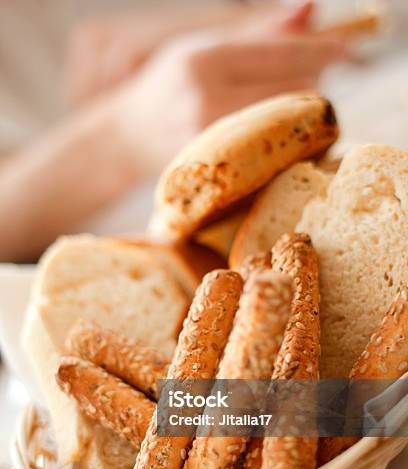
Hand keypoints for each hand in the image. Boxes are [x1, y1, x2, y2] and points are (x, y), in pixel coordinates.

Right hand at [116, 8, 345, 173]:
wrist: (127, 139)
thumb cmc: (169, 86)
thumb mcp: (204, 48)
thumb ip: (257, 33)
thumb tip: (310, 9)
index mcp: (203, 61)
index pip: (279, 53)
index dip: (319, 49)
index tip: (346, 48)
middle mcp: (206, 101)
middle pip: (291, 90)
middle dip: (311, 80)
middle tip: (310, 77)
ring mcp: (212, 142)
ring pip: (284, 123)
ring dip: (299, 109)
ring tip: (288, 101)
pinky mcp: (216, 171)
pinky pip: (270, 151)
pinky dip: (283, 136)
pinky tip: (276, 129)